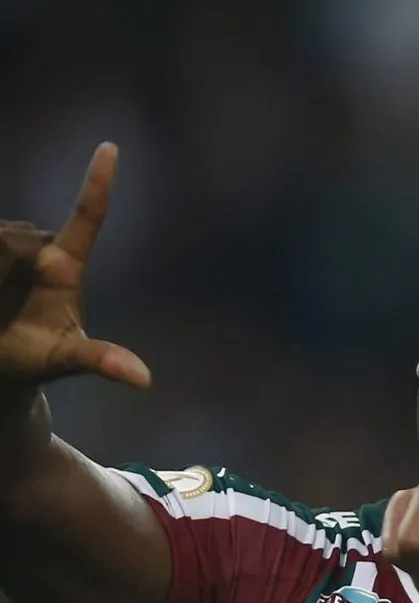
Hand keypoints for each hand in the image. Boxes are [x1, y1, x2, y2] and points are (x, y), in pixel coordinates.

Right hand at [0, 144, 148, 388]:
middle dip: (0, 271)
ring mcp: (6, 243)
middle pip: (12, 238)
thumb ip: (99, 361)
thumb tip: (144, 379)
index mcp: (66, 265)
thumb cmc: (34, 359)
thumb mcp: (64, 361)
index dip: (97, 183)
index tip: (111, 147)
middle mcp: (37, 246)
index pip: (87, 217)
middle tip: (0, 310)